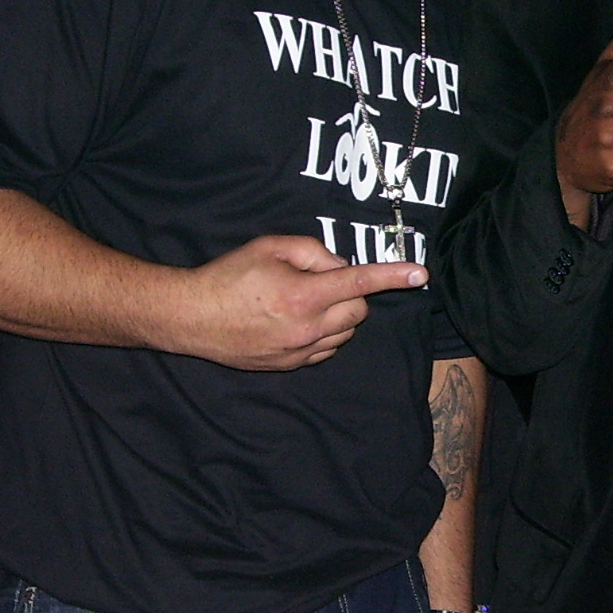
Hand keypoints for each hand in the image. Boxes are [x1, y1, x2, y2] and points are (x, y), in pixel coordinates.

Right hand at [169, 234, 425, 370]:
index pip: (359, 282)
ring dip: (338, 315)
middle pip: (358, 311)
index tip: (420, 273)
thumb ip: (313, 251)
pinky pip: (327, 350)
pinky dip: (325, 334)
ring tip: (303, 301)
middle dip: (351, 293)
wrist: (192, 316)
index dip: (393, 276)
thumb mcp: (269, 246)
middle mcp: (306, 328)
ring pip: (345, 334)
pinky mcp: (290, 366)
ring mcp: (299, 352)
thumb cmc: (229, 276)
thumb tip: (341, 267)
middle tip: (320, 281)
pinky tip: (298, 321)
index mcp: (303, 295)